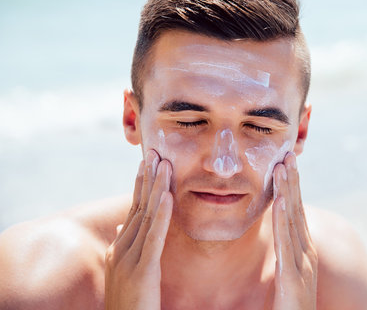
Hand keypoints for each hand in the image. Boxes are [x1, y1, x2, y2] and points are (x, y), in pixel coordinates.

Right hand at [105, 150, 172, 309]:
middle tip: (155, 152)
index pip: (133, 210)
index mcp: (118, 248)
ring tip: (163, 164)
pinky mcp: (142, 271)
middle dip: (147, 179)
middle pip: (138, 207)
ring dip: (156, 188)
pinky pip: (154, 238)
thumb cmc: (128, 303)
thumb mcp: (123, 271)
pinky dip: (161, 215)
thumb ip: (123, 247)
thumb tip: (120, 226)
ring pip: (146, 216)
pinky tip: (168, 197)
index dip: (141, 186)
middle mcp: (120, 249)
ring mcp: (128, 259)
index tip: (148, 163)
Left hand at [272, 152, 317, 309]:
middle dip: (292, 181)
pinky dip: (284, 219)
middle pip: (297, 210)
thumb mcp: (288, 274)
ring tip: (283, 167)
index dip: (292, 187)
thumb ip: (285, 254)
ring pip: (293, 220)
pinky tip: (281, 201)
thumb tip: (277, 234)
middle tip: (287, 155)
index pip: (296, 212)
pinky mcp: (292, 277)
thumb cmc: (289, 306)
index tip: (285, 164)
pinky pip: (286, 243)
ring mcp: (302, 264)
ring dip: (288, 191)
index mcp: (302, 250)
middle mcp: (305, 252)